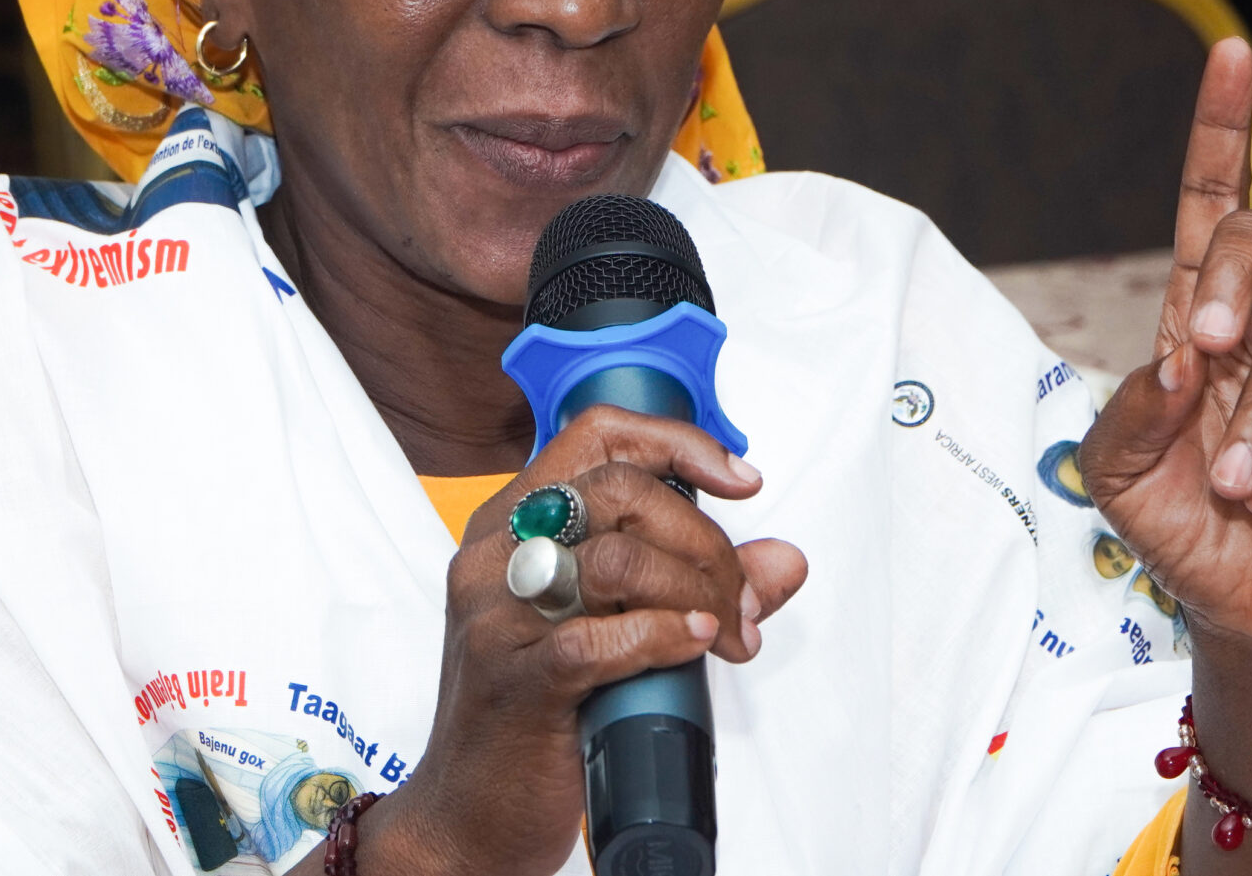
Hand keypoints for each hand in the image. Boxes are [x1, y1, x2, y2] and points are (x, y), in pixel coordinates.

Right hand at [348, 408, 807, 875]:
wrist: (469, 814)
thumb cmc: (533, 714)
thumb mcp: (610, 628)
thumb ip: (694, 585)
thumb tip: (783, 563)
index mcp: (513, 523)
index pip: (598, 436)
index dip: (680, 444)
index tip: (740, 480)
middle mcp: (497, 555)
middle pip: (623, 493)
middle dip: (706, 541)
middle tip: (737, 600)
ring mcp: (499, 616)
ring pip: (616, 559)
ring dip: (695, 592)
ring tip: (722, 634)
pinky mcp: (517, 680)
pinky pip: (599, 637)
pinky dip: (663, 635)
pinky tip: (693, 645)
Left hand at [1078, 38, 1251, 656]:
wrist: (1244, 609)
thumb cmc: (1180, 529)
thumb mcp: (1119, 473)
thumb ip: (1132, 410)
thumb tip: (1181, 360)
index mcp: (1200, 319)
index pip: (1212, 206)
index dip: (1223, 131)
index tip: (1231, 54)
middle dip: (1227, 280)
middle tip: (1202, 352)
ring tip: (1232, 484)